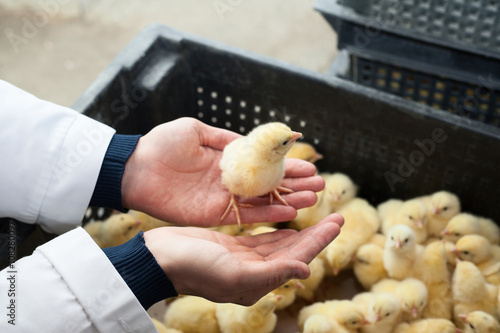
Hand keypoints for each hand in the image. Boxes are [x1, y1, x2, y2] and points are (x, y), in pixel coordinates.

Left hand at [121, 117, 323, 226]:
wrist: (135, 167)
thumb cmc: (162, 144)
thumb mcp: (196, 130)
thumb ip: (225, 138)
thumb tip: (251, 138)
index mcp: (226, 160)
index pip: (263, 164)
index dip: (286, 164)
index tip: (310, 163)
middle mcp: (229, 182)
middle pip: (269, 185)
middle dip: (295, 184)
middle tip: (321, 185)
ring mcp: (223, 199)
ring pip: (263, 202)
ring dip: (289, 200)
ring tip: (314, 198)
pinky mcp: (214, 214)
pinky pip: (246, 216)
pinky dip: (268, 215)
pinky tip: (290, 213)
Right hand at [144, 213, 343, 304]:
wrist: (161, 258)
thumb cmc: (194, 268)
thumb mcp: (235, 274)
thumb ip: (272, 273)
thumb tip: (307, 271)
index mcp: (258, 282)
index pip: (297, 258)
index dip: (319, 241)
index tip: (337, 222)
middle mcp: (254, 272)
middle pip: (293, 250)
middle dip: (315, 234)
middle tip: (336, 216)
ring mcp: (243, 259)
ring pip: (280, 243)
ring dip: (300, 230)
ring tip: (318, 216)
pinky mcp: (232, 246)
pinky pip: (262, 237)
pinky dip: (277, 229)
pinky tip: (288, 222)